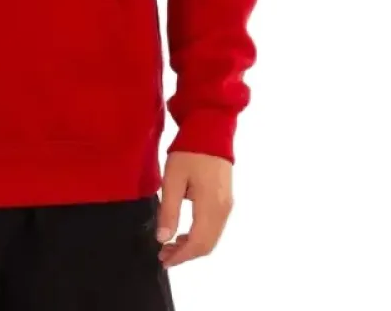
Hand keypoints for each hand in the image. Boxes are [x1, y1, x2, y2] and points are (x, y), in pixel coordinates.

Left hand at [156, 151, 232, 267]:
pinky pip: (214, 227)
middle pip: (207, 245)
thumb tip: (163, 239)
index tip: (163, 261)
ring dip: (192, 246)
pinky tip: (183, 232)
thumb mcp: (172, 179)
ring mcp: (227, 205)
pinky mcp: (226, 199)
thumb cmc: (189, 152)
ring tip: (170, 245)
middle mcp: (223, 210)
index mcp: (211, 206)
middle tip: (163, 255)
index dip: (180, 256)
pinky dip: (199, 236)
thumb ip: (169, 210)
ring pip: (212, 238)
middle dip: (185, 255)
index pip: (198, 243)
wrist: (211, 129)